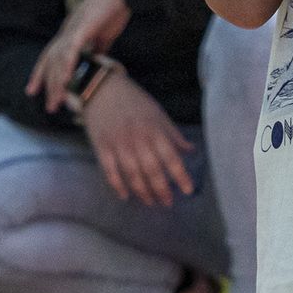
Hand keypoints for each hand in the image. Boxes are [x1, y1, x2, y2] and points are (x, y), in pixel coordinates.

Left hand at [26, 0, 131, 115]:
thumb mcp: (104, 33)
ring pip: (59, 59)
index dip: (42, 73)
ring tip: (57, 100)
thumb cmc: (113, 7)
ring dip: (57, 81)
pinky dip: (67, 65)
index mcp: (70, 32)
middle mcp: (66, 32)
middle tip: (50, 106)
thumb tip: (99, 60)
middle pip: (50, 61)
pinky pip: (72, 49)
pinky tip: (66, 80)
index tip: (34, 90)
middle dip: (47, 85)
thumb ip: (99, 47)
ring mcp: (73, 29)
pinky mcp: (83, 27)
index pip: (50, 56)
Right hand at [70, 71, 196, 206]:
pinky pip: (110, 172)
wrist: (103, 89)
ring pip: (133, 175)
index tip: (188, 190)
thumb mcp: (158, 114)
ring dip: (143, 192)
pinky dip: (118, 186)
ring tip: (151, 202)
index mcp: (154, 130)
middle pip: (152, 171)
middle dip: (162, 190)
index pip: (171, 157)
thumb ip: (173, 134)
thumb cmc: (134, 101)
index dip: (181, 176)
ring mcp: (119, 145)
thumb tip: (191, 150)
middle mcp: (138, 139)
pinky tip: (126, 196)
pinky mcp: (102, 148)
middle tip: (168, 203)